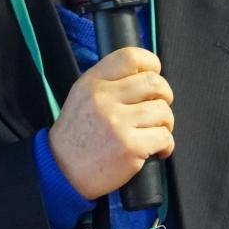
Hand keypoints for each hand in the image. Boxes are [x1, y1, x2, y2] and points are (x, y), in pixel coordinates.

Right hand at [49, 47, 174, 199]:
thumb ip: (109, 82)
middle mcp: (104, 99)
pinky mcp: (130, 147)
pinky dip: (166, 145)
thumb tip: (145, 74)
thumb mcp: (82, 96)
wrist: (62, 171)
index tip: (154, 74)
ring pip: (163, 111)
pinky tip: (156, 150)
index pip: (130, 57)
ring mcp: (118, 124)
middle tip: (158, 107)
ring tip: (154, 131)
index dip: (151, 64)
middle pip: (154, 83)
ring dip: (165, 123)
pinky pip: (164, 137)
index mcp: (92, 83)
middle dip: (164, 95)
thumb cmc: (77, 136)